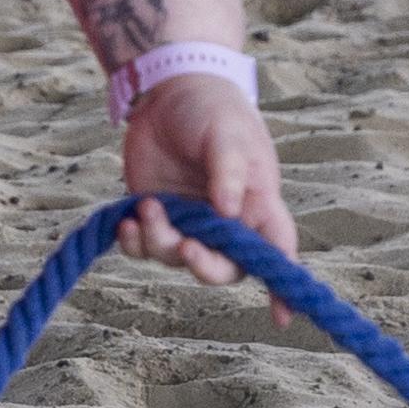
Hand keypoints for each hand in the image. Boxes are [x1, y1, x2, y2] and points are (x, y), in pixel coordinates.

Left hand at [116, 69, 296, 296]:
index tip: (282, 317)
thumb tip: (229, 212)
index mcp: (257, 204)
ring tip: (148, 206)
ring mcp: (188, 221)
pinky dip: (134, 241)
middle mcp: (225, 222)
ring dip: (160, 242)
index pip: (276, 249)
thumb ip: (230, 171)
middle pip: (223, 268)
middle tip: (186, 247)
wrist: (167, 90)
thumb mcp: (226, 133)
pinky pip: (144, 246)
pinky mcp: (155, 215)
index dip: (282, 283)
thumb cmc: (212, 110)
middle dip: (204, 266)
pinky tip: (126, 221)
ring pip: (177, 259)